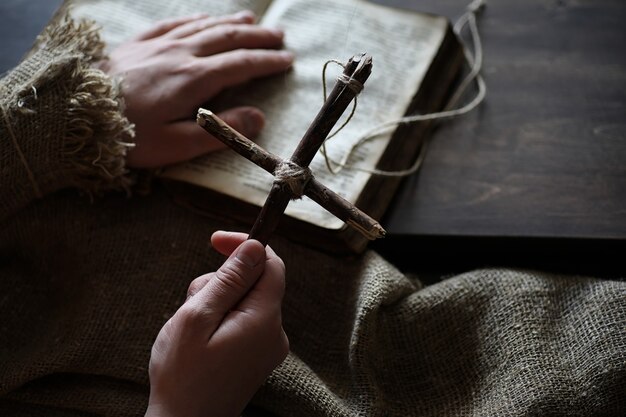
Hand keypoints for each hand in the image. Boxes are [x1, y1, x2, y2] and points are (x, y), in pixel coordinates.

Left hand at [101, 12, 293, 167]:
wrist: (71, 112)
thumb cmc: (126, 136)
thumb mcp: (176, 145)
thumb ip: (220, 131)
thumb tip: (259, 118)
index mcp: (194, 80)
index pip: (242, 64)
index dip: (267, 61)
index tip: (287, 60)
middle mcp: (180, 54)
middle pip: (228, 38)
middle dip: (258, 36)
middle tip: (280, 36)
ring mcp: (158, 43)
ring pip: (205, 25)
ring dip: (233, 22)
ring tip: (253, 20)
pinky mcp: (139, 42)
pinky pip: (175, 22)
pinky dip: (197, 18)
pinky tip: (205, 18)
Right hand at [146, 231, 287, 416]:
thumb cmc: (183, 376)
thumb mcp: (197, 318)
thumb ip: (229, 280)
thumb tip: (254, 247)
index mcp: (263, 319)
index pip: (270, 264)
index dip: (245, 247)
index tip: (216, 242)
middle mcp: (274, 332)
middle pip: (254, 282)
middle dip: (221, 281)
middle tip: (191, 303)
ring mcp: (267, 346)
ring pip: (244, 301)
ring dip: (216, 302)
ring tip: (192, 328)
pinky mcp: (257, 356)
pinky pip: (243, 321)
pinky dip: (220, 320)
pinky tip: (200, 339)